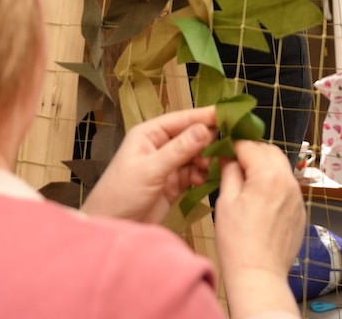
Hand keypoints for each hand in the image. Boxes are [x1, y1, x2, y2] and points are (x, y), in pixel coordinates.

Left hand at [81, 106, 217, 223]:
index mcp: (149, 135)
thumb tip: (204, 129)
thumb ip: (179, 150)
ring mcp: (167, 165)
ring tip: (211, 166)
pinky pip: (194, 173)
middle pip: (191, 136)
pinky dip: (202, 175)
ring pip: (195, 155)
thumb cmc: (120, 195)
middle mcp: (159, 146)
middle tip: (227, 145)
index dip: (204, 116)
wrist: (113, 227)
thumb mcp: (151, 170)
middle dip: (208, 140)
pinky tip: (205, 179)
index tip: (228, 114)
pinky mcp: (173, 184)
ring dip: (206, 159)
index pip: (181, 119)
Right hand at [214, 140, 305, 318]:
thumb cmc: (237, 241)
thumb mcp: (226, 201)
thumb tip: (228, 156)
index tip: (222, 150)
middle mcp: (288, 182)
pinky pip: (287, 188)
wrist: (258, 275)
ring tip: (246, 183)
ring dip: (264, 168)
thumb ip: (229, 172)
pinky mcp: (300, 212)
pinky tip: (260, 201)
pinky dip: (274, 186)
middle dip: (252, 153)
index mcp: (268, 175)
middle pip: (270, 152)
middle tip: (233, 164)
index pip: (249, 146)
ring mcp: (297, 198)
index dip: (233, 146)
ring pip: (281, 169)